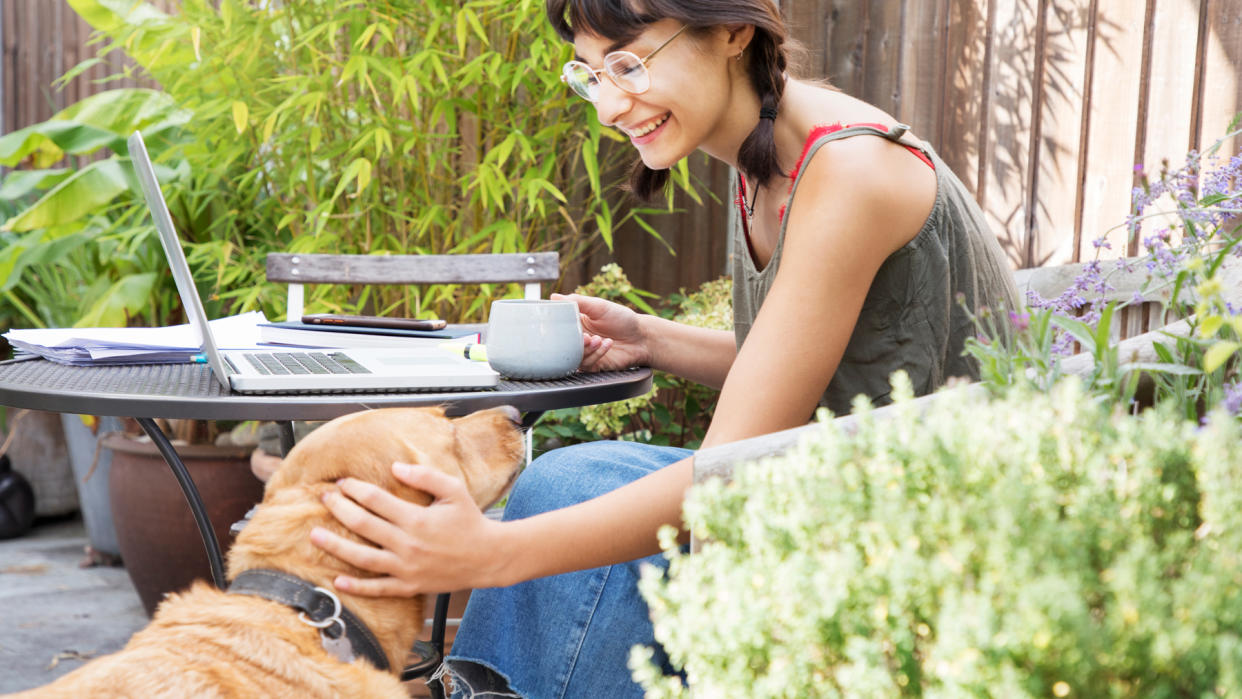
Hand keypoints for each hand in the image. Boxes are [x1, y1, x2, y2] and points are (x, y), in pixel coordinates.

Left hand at [309, 463, 509, 596]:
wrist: (488, 557)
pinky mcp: (410, 586)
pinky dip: (356, 587)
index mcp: (417, 519)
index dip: (355, 489)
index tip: (342, 482)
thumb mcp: (454, 490)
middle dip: (339, 509)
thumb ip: (425, 476)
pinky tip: (337, 580)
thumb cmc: (471, 521)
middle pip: (363, 525)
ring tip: (315, 535)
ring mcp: (406, 568)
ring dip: (336, 546)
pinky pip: (378, 589)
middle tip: (323, 498)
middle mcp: (408, 544)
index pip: (376, 500)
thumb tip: (395, 467)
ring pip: (362, 558)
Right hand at [551, 292, 649, 371]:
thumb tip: (554, 297)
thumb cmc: (622, 319)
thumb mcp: (599, 306)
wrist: (642, 337)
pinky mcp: (594, 365)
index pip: (558, 327)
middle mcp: (579, 339)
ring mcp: (586, 353)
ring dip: (587, 349)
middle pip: (564, 345)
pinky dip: (596, 355)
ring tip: (599, 340)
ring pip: (574, 356)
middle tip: (585, 337)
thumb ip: (577, 301)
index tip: (564, 326)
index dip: (558, 328)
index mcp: (576, 324)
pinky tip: (607, 345)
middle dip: (574, 341)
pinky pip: (587, 365)